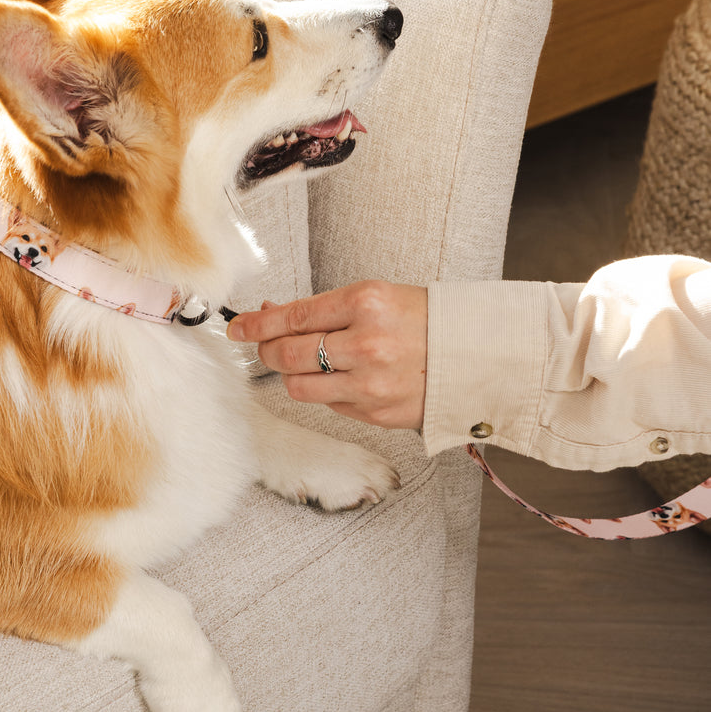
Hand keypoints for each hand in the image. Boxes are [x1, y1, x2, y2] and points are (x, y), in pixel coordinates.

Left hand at [227, 281, 426, 428]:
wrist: (475, 356)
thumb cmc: (424, 320)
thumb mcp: (375, 298)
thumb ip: (322, 309)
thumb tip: (271, 313)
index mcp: (366, 303)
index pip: (293, 316)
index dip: (256, 323)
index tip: (238, 326)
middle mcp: (366, 344)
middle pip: (287, 354)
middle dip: (267, 350)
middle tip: (264, 345)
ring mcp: (371, 384)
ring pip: (299, 386)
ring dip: (291, 374)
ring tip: (302, 362)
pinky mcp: (376, 413)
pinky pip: (328, 404)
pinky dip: (325, 390)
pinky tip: (341, 377)